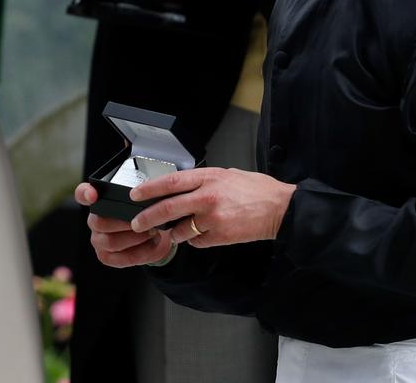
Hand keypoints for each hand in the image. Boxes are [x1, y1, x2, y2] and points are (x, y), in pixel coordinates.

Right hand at [74, 182, 177, 267]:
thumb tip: (144, 200)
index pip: (82, 194)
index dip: (85, 194)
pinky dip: (142, 251)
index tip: (93, 195)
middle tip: (144, 220)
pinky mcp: (107, 257)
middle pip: (100, 222)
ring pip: (112, 242)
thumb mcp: (141, 201)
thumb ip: (137, 198)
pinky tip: (152, 242)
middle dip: (124, 222)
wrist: (153, 234)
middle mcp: (93, 221)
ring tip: (152, 231)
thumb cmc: (143, 214)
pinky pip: (123, 257)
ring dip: (136, 237)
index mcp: (97, 202)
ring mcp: (98, 241)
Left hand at [125, 168, 295, 247]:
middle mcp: (207, 197)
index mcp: (208, 177)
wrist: (281, 209)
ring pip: (180, 229)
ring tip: (173, 232)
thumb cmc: (256, 190)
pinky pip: (198, 241)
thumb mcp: (227, 174)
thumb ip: (204, 181)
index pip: (170, 182)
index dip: (149, 189)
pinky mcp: (221, 236)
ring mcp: (213, 218)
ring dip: (173, 233)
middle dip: (148, 218)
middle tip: (137, 223)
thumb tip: (182, 187)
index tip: (135, 195)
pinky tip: (203, 234)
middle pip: (168, 208)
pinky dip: (195, 240)